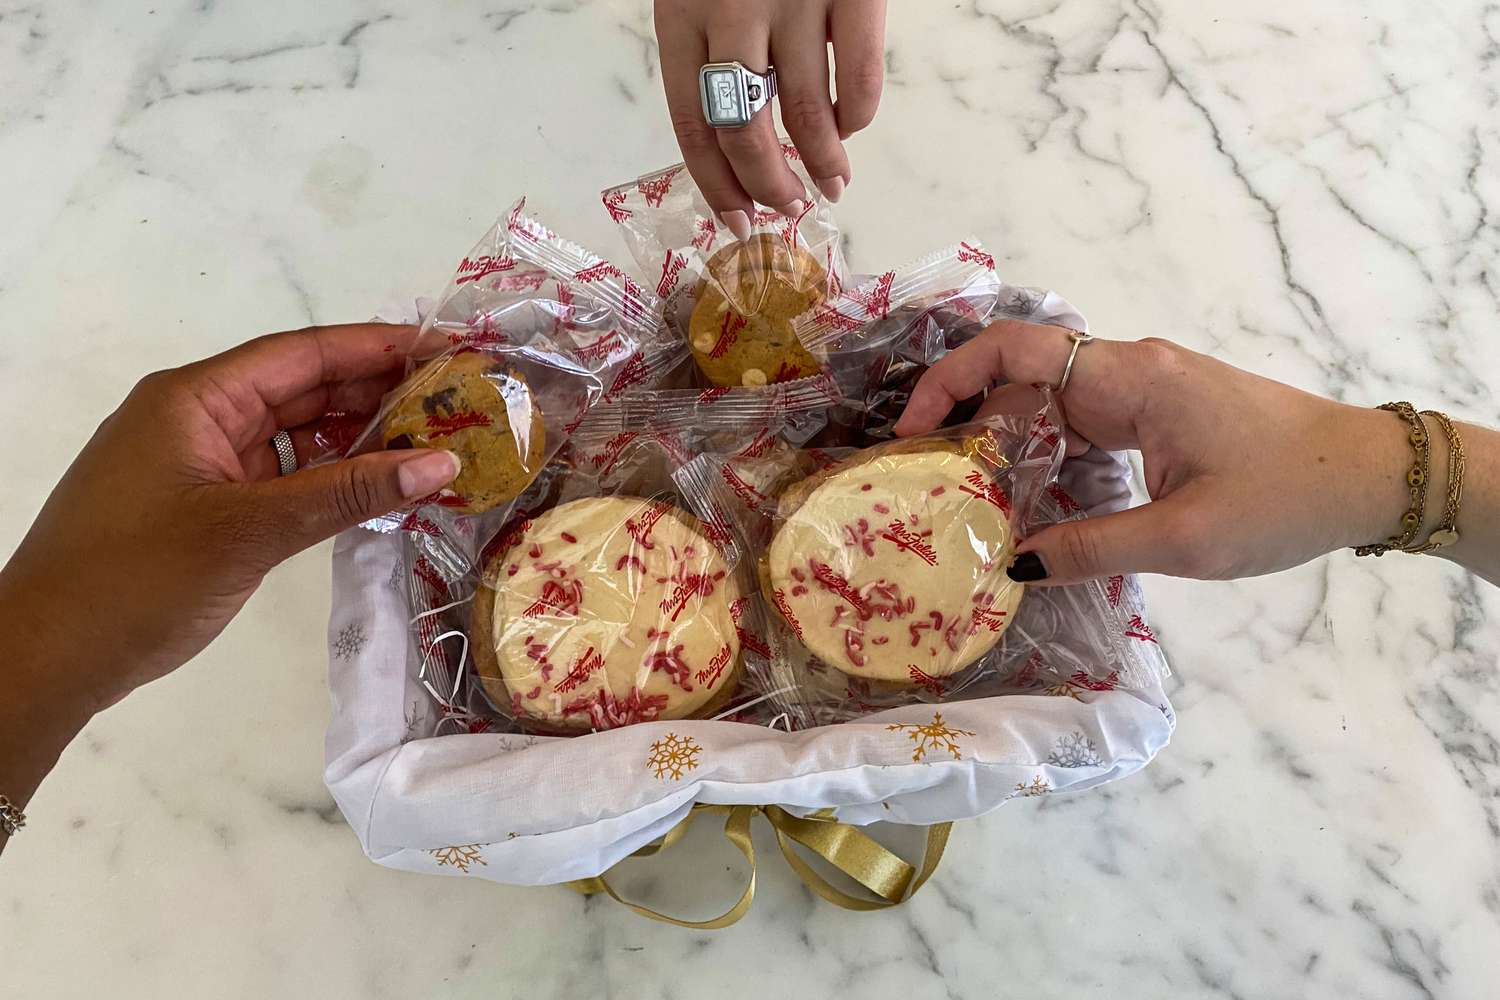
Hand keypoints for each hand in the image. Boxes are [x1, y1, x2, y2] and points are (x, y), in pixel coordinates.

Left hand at [0, 324, 459, 710]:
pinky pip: (278, 475)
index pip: (303, 353)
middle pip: (301, 388)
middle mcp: (196, 417)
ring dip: (357, 438)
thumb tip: (442, 463)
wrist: (46, 656)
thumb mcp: (251, 531)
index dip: (378, 346)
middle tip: (459, 400)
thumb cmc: (137, 579)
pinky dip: (327, 479)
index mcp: (195, 398)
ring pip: (293, 434)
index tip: (448, 348)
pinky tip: (378, 488)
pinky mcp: (203, 505)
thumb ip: (348, 493)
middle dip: (377, 391)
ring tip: (434, 442)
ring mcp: (197, 462)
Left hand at [655, 0, 885, 238]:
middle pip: (744, 131)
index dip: (718, 186)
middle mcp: (733, 11)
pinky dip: (857, 115)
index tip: (739, 222)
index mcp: (682, 17)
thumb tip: (737, 141)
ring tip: (833, 182)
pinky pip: (859, 75)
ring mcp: (795, 1)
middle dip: (770, 185)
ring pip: (805, 111)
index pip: (693, 125)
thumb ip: (709, 50)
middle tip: (790, 205)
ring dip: (822, 161)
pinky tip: (851, 125)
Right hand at [895, 322, 1427, 584]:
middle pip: (1022, 376)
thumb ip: (1089, 549)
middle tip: (929, 482)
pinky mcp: (1163, 412)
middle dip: (968, 422)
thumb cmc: (1285, 499)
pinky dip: (1049, 454)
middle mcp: (1131, 370)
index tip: (912, 431)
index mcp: (1131, 380)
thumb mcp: (1183, 539)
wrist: (1372, 476)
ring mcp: (1148, 388)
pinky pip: (1084, 422)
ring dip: (1008, 443)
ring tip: (968, 499)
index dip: (949, 380)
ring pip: (1051, 402)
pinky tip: (1033, 502)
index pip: (1014, 350)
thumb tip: (1009, 563)